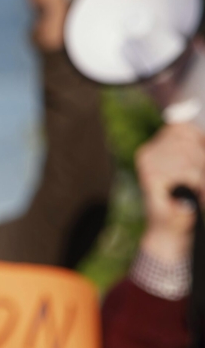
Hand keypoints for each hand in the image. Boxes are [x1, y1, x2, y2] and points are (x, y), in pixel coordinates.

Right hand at [135, 123, 204, 262]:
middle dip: (201, 161)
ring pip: (190, 157)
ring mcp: (147, 164)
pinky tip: (189, 195)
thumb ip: (194, 149)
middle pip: (188, 140)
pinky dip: (197, 185)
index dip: (199, 143)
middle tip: (199, 182)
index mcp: (156, 145)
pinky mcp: (150, 178)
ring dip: (201, 177)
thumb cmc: (187, 199)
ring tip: (196, 191)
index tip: (199, 165)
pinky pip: (187, 172)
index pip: (182, 128)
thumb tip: (186, 117)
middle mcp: (147, 152)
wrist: (172, 229)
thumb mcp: (194, 167)